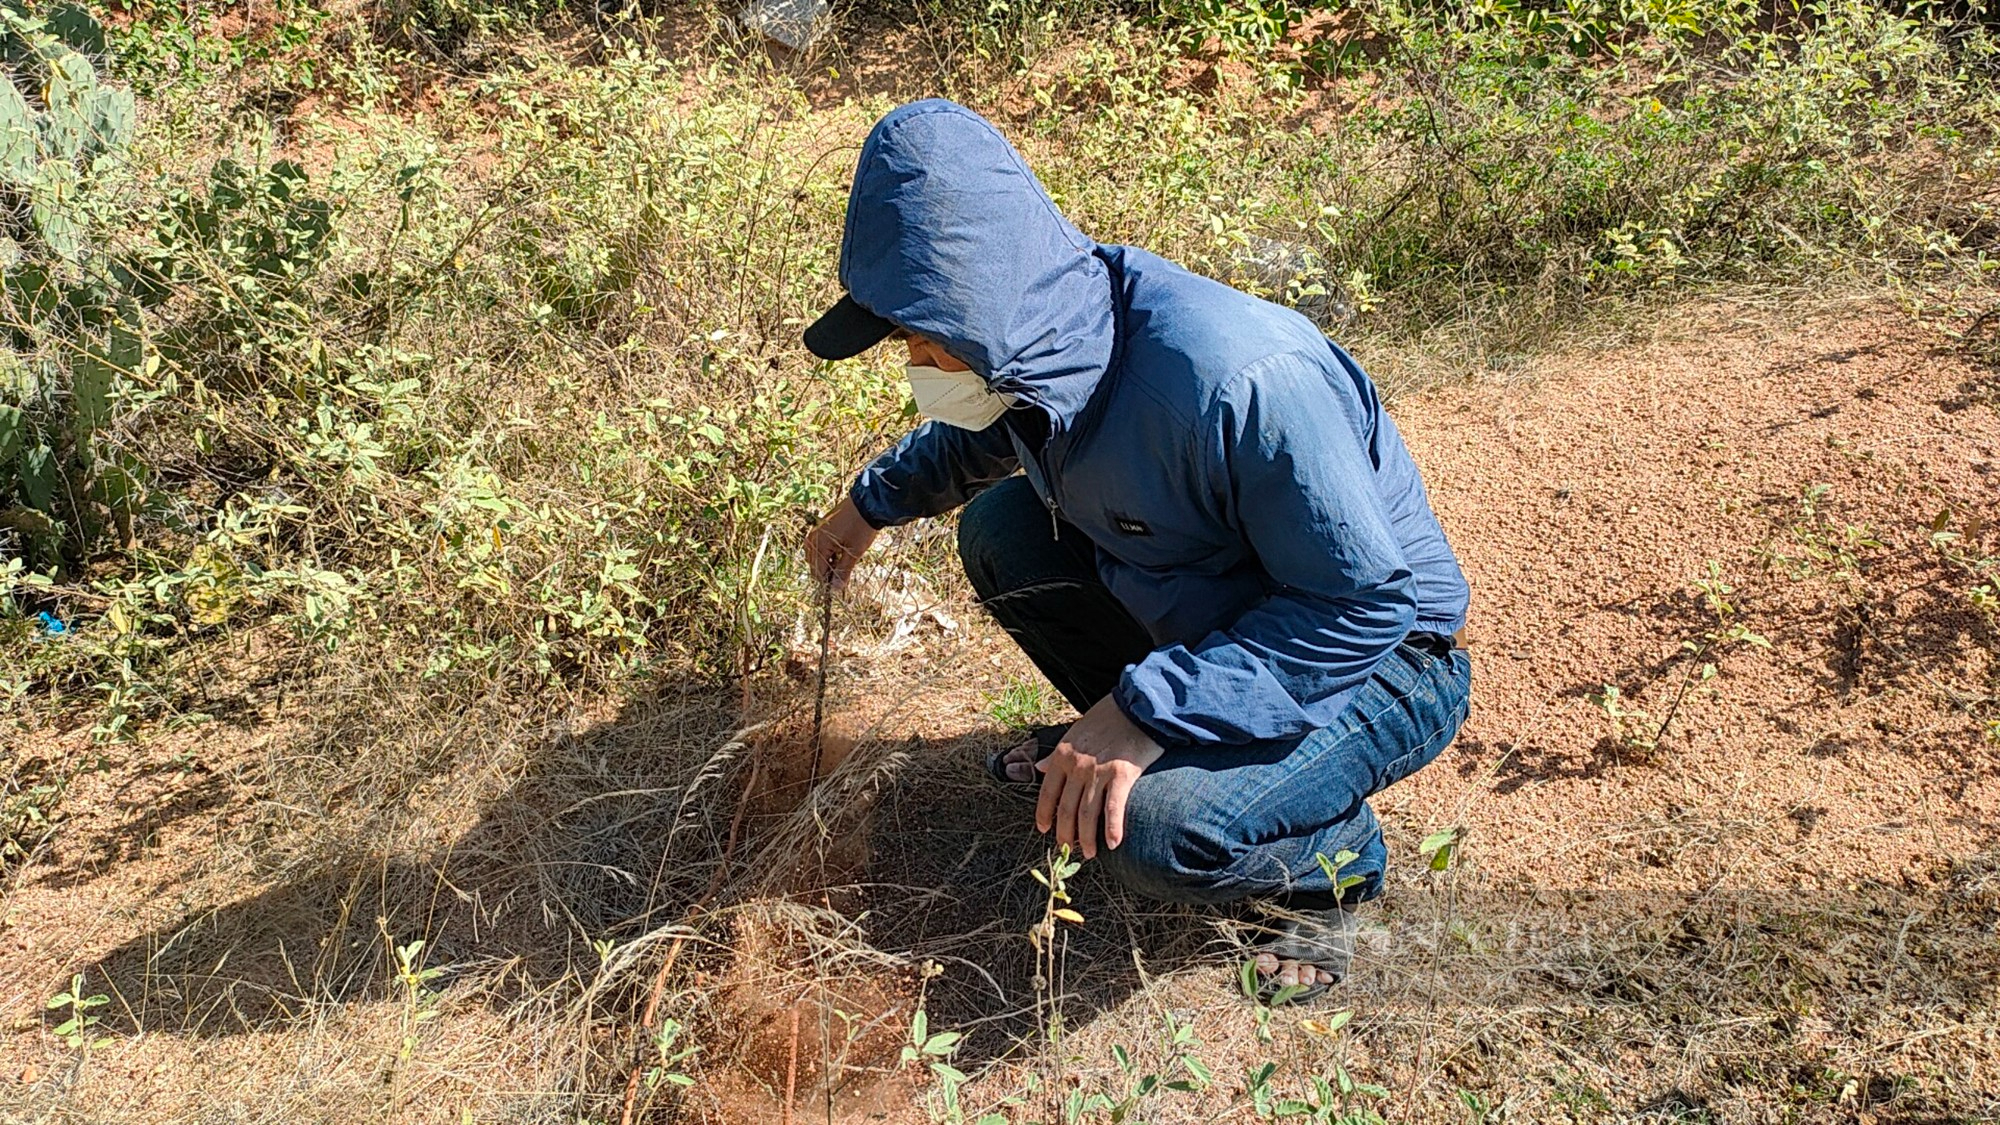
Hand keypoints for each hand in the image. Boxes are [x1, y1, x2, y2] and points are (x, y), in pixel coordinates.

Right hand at [805, 495, 878, 590]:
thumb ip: (843, 571)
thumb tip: (835, 589)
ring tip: (846, 558)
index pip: (817, 573)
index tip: (842, 582)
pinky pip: (820, 546)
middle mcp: (812, 539)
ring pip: (817, 556)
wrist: (866, 503)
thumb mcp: (854, 552)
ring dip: (829, 562)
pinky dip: (829, 552)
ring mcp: (815, 532)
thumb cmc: (861, 528)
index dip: (829, 581)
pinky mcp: (821, 527)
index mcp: (817, 545)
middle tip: (846, 569)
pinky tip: (842, 550)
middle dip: (828, 571)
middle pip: (815, 566)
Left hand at [1036, 695, 1164, 859]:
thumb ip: (1057, 754)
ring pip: (1087, 814)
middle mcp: (1077, 765)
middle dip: (1066, 834)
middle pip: (1066, 809)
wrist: (1139, 705)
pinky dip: (1113, 829)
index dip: (1044, 815)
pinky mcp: (1123, 775)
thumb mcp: (1075, 731)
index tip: (1044, 830)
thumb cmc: (1108, 718)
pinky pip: (1114, 809)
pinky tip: (1113, 844)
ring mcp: (1099, 771)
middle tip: (1069, 849)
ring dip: (1087, 838)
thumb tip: (1039, 768)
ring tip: (1090, 853)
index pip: (1047, 792)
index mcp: (1062, 755)